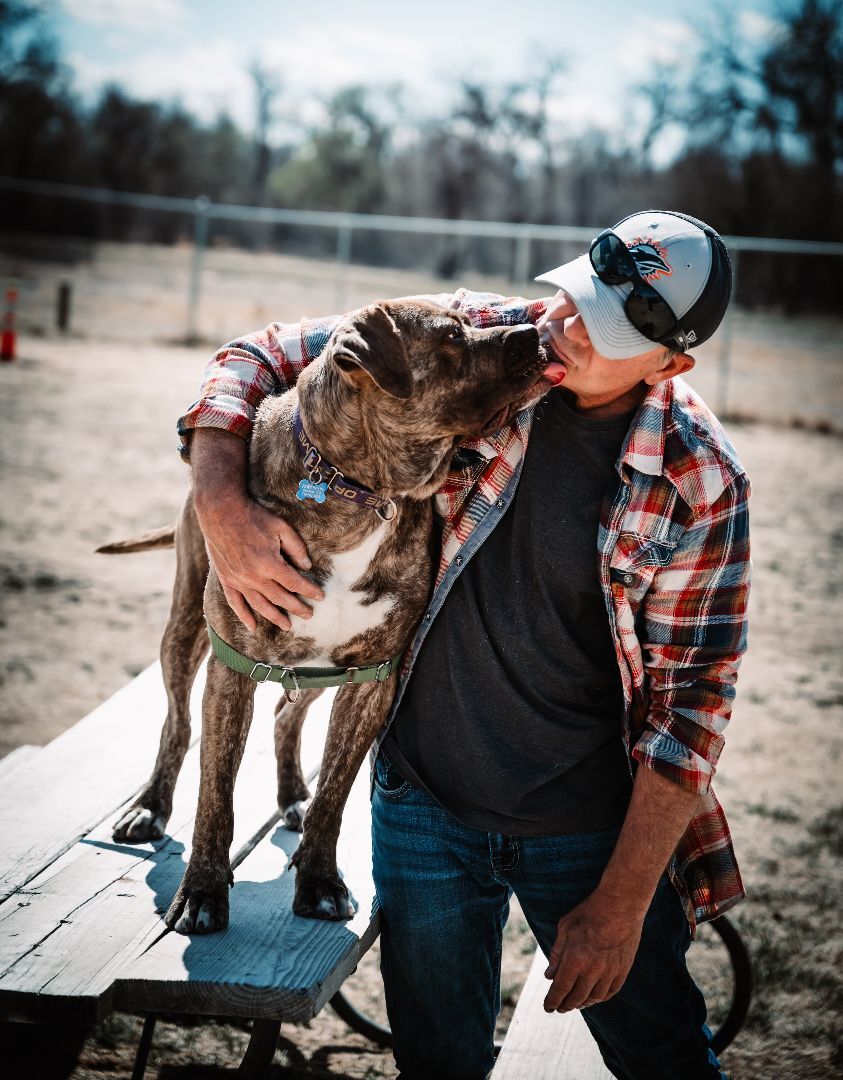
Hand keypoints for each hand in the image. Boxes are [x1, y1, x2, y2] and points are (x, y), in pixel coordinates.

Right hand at [198, 492, 322, 631]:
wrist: (221, 511)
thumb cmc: (254, 517)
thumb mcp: (281, 527)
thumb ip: (296, 548)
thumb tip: (307, 567)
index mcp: (270, 564)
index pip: (295, 583)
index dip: (309, 591)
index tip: (320, 596)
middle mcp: (254, 577)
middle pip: (280, 598)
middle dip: (296, 608)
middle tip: (308, 615)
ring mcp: (238, 580)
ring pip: (260, 605)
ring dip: (275, 617)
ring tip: (287, 626)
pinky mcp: (226, 579)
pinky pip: (235, 603)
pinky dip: (244, 616)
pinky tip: (253, 626)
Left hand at [542, 891, 642, 1012]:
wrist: (620, 905)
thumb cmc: (589, 913)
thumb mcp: (565, 928)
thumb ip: (556, 954)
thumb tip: (549, 976)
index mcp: (575, 959)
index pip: (560, 989)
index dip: (552, 1001)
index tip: (548, 1008)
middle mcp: (592, 970)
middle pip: (576, 997)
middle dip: (565, 1005)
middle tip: (560, 1008)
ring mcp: (609, 971)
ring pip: (594, 998)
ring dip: (583, 1003)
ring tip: (576, 1003)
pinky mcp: (623, 970)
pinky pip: (610, 992)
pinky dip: (600, 998)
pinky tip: (594, 997)